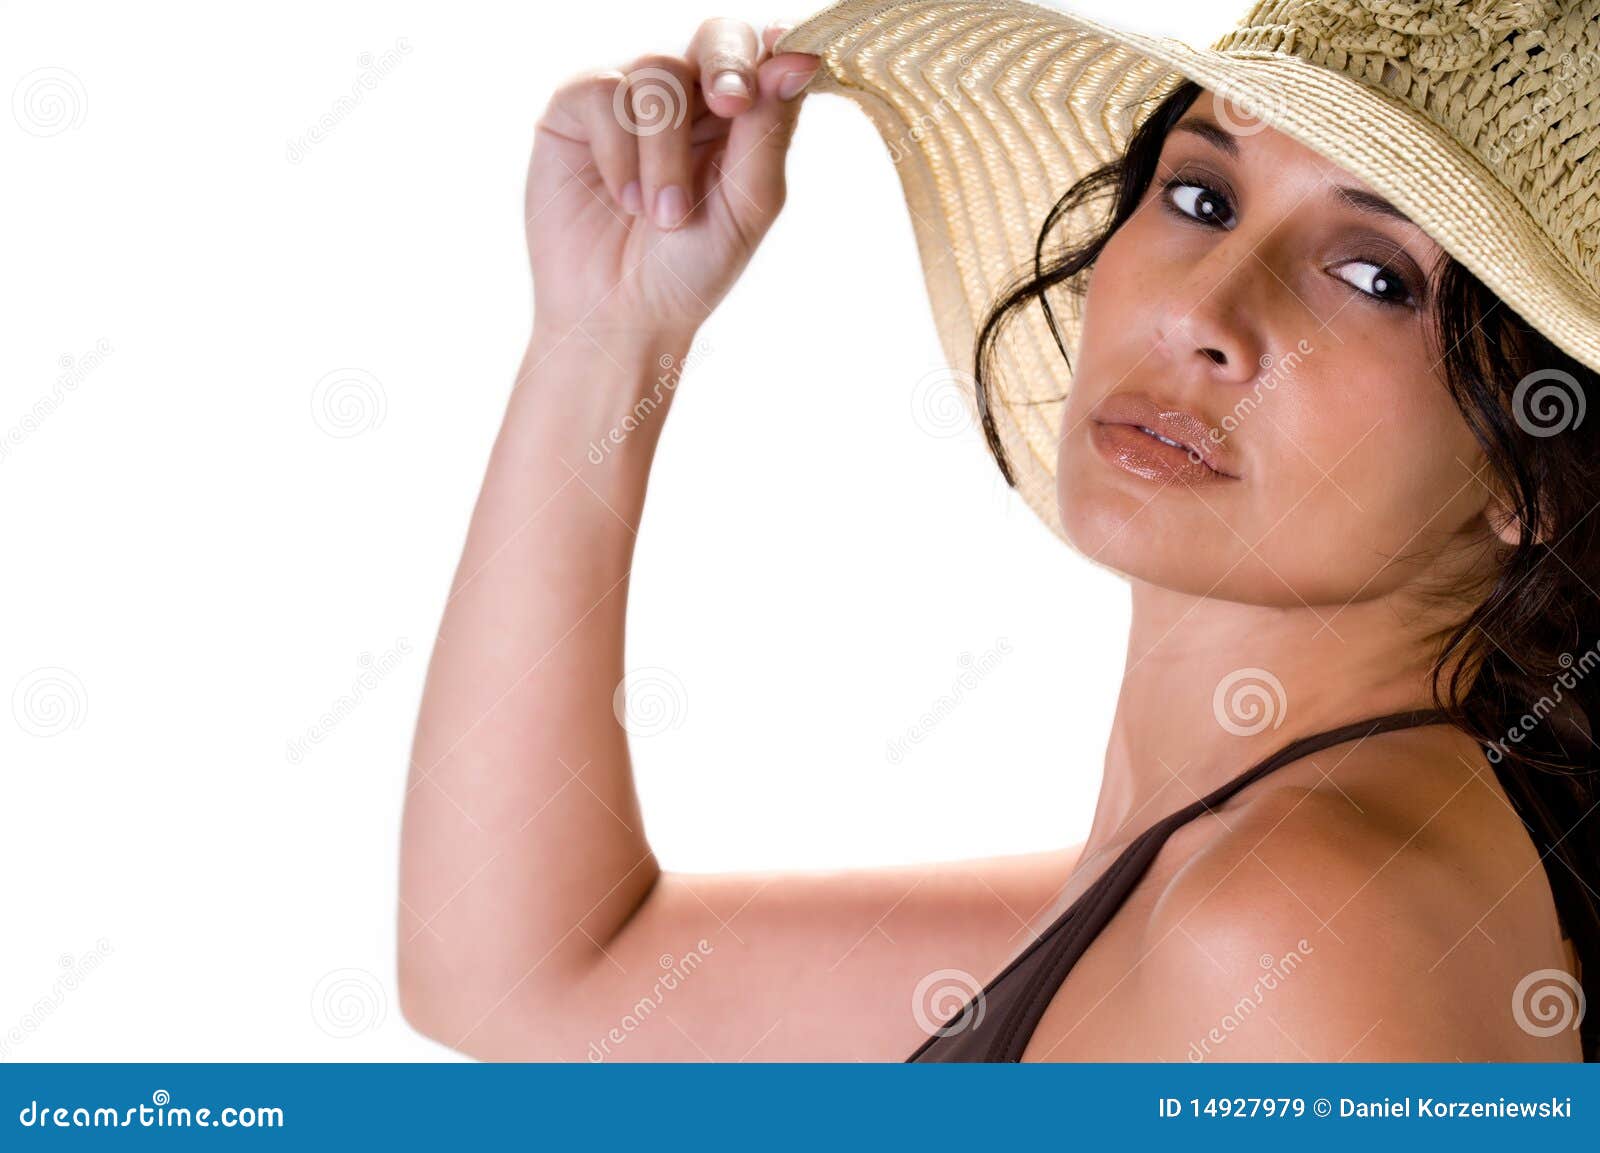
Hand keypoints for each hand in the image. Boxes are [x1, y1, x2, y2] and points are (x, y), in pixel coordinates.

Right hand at [526, 18, 818, 344]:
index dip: (767, 56)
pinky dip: (619, 151)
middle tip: (729, 105)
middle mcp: (689, 98)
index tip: (763, 88)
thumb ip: (768, 133)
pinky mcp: (578, 110)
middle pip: (715, 36)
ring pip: (658, 71)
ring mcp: (631, 99)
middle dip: (726, 65)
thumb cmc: (688, 271)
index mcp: (740, 118)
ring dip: (665, 150)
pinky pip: (603, 92)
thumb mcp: (746, 208)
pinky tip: (623, 198)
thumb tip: (796, 60)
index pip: (763, 54)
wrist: (618, 317)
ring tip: (662, 215)